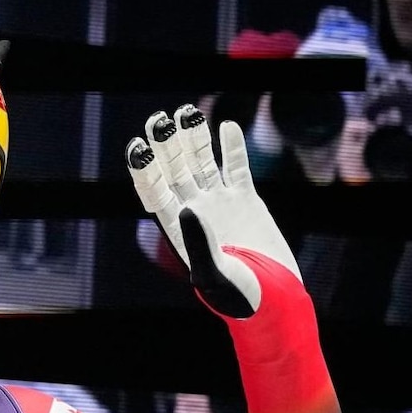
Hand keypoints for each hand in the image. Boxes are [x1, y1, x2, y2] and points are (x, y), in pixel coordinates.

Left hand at [125, 105, 300, 318]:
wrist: (274, 300)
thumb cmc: (239, 297)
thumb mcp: (213, 274)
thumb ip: (199, 243)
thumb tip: (189, 206)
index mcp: (179, 229)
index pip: (155, 192)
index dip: (144, 170)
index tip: (137, 148)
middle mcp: (195, 212)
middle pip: (174, 170)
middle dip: (165, 145)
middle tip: (159, 119)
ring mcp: (220, 204)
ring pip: (201, 162)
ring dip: (193, 138)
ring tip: (186, 112)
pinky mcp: (247, 202)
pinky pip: (236, 168)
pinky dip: (232, 147)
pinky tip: (227, 127)